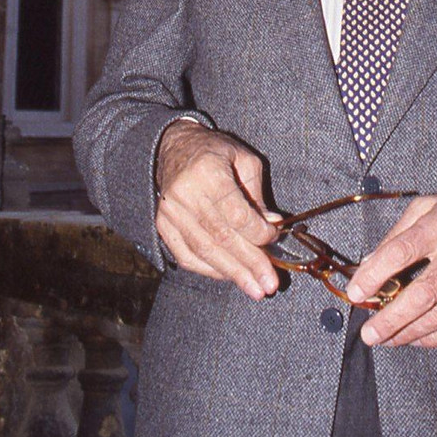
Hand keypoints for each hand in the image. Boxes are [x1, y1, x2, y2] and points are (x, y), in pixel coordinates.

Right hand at [154, 121, 281, 300]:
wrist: (175, 148)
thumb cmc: (216, 153)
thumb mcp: (244, 161)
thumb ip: (257, 195)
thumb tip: (273, 226)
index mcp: (208, 172)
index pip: (236, 214)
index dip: (258, 232)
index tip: (274, 239)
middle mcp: (185, 194)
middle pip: (221, 238)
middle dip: (249, 264)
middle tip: (269, 283)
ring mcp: (170, 212)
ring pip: (205, 251)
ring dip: (233, 273)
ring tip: (255, 288)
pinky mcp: (162, 225)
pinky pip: (186, 256)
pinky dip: (209, 270)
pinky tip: (229, 277)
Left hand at [345, 189, 436, 346]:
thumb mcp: (428, 206)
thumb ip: (397, 234)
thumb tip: (367, 266)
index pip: (401, 251)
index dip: (375, 275)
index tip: (356, 293)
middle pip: (422, 294)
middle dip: (391, 319)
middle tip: (369, 333)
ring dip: (409, 333)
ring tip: (387, 339)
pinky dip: (436, 339)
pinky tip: (418, 339)